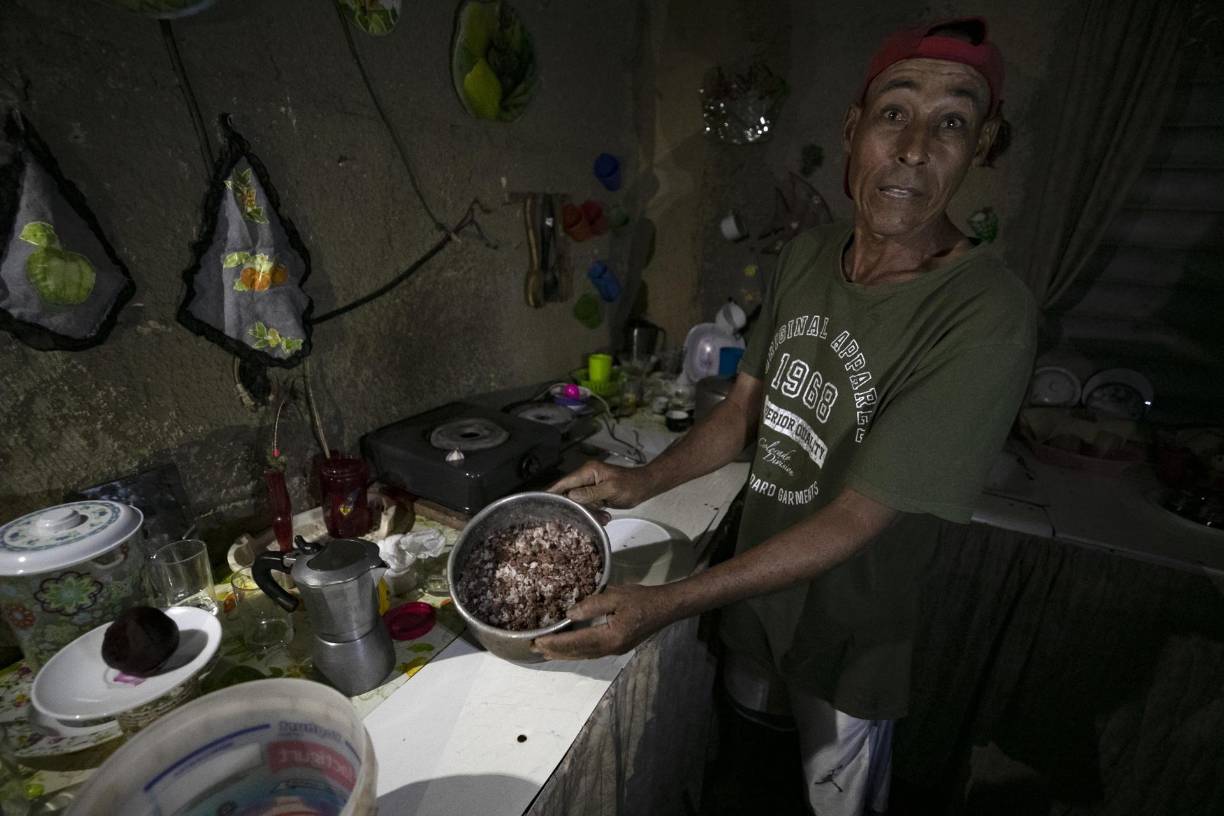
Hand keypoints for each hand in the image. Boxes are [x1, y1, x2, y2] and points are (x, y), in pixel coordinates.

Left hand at [532, 584, 677, 659]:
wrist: (666, 607)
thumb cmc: (642, 599)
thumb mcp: (616, 596)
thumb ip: (592, 604)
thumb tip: (569, 613)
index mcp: (610, 637)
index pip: (576, 642)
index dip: (555, 642)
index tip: (537, 641)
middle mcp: (610, 649)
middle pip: (577, 653)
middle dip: (555, 651)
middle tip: (534, 647)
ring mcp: (615, 650)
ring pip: (583, 655)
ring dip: (564, 654)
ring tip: (546, 651)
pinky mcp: (617, 646)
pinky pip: (591, 652)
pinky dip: (576, 651)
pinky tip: (569, 648)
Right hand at [547, 461, 653, 509]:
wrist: (645, 486)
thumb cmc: (630, 485)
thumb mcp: (611, 490)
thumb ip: (590, 494)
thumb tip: (571, 497)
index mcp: (588, 471)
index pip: (564, 482)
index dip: (551, 492)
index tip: (538, 502)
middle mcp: (586, 477)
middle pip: (570, 494)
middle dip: (577, 508)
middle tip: (588, 517)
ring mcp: (590, 486)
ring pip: (579, 502)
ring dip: (589, 512)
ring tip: (604, 517)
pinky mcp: (594, 494)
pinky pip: (588, 505)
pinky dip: (595, 512)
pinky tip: (605, 517)